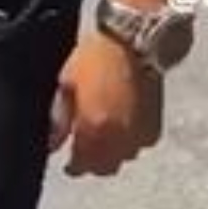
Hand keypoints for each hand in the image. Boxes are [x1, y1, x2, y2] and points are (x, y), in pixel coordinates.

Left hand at [51, 29, 161, 176]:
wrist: (134, 39)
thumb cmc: (97, 57)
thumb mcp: (67, 83)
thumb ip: (59, 119)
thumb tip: (53, 143)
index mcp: (93, 128)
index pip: (81, 165)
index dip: (73, 166)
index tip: (68, 162)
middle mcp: (118, 137)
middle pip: (105, 169)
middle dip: (93, 164)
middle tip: (85, 150)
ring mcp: (139, 133)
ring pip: (125, 158)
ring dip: (113, 154)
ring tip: (105, 137)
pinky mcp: (155, 124)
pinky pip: (141, 145)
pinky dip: (132, 142)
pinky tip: (124, 128)